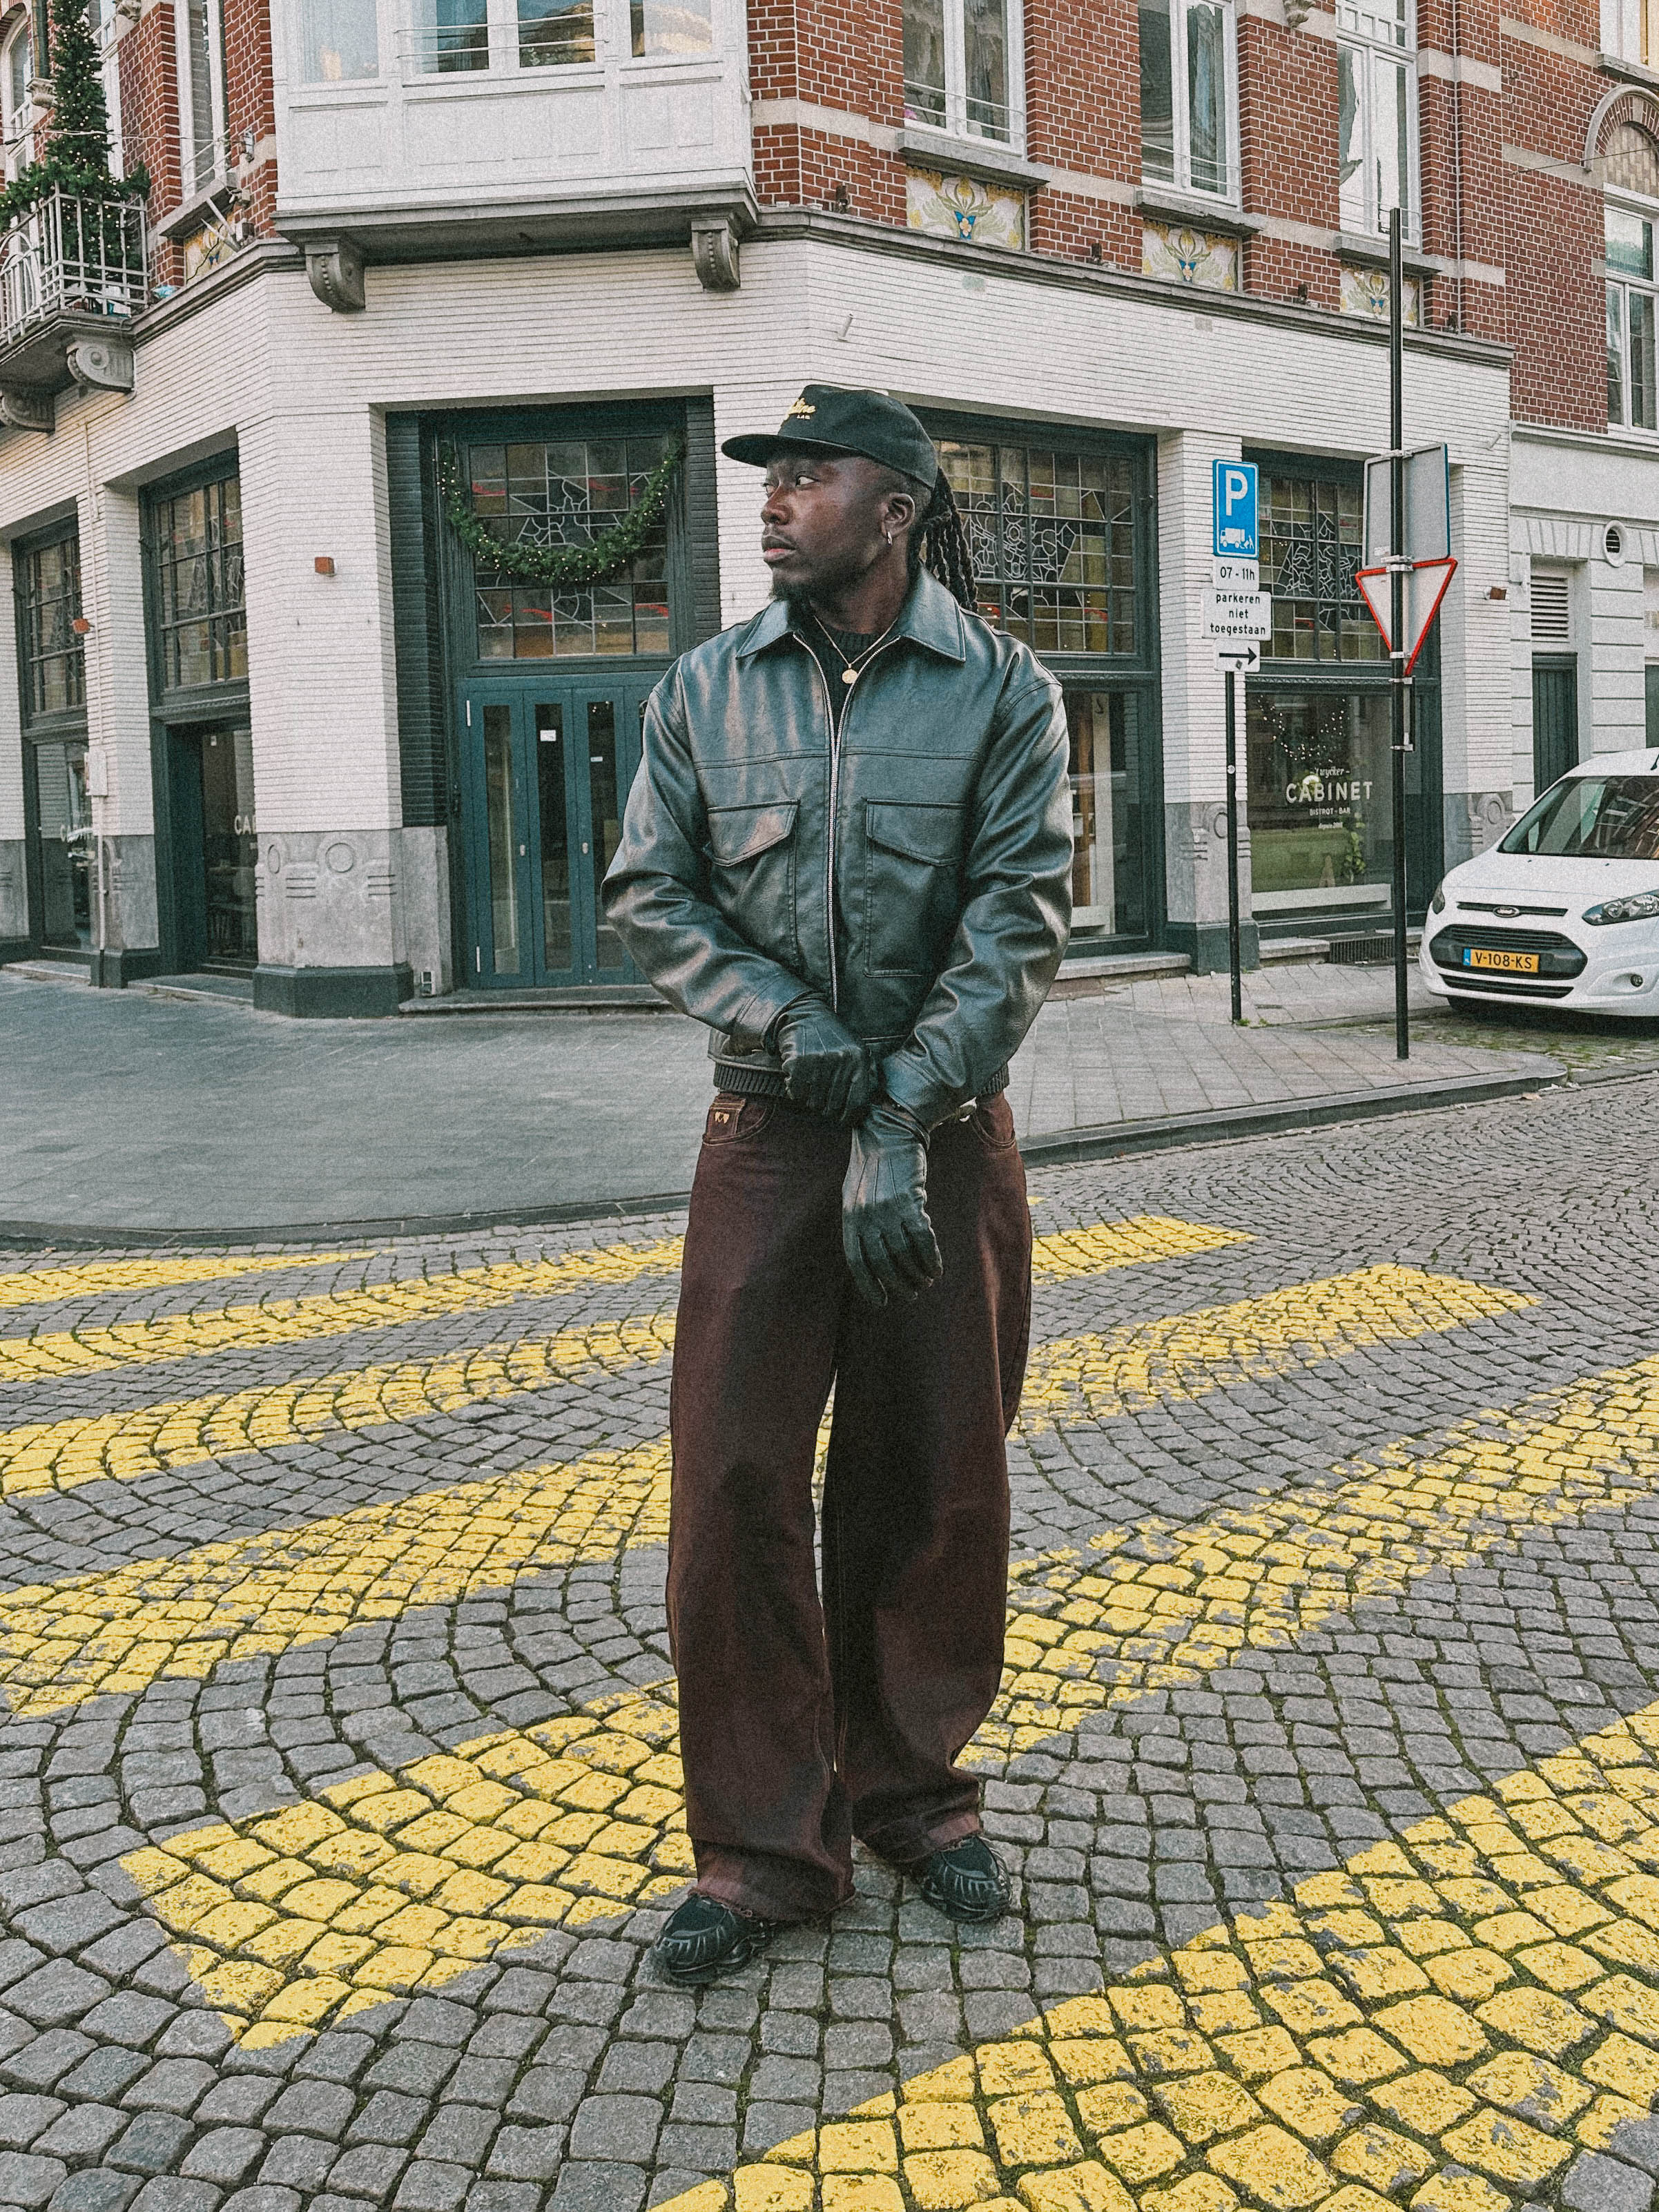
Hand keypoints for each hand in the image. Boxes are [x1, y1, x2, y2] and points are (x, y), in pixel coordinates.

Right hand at [774, 998, 876, 1125]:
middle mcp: (840, 1059)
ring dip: (810, 1101)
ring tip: (810, 1087)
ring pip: (814, 1102)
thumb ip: (868, 1074)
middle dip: (826, 1110)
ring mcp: (818, 1060)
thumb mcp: (857, 1049)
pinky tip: (797, 1080)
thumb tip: (869, 1106)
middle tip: (821, 1104)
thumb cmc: (833, 1037)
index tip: (842, 1120)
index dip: (849, 1117)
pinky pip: (797, 1093)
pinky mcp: (798, 1061)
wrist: (805, 1014)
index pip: (857, 1102)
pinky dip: (795, 1092)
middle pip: (833, 1106)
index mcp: (859, 1058)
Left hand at [842, 1099, 943, 1307]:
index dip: (869, 1285)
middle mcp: (866, 1216)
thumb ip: (859, 1222)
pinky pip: (922, 1239)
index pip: (857, 1261)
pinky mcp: (910, 1201)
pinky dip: (930, 1258)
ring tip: (925, 1282)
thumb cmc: (873, 1164)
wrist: (889, 1131)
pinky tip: (936, 1268)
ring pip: (904, 1254)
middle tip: (910, 1294)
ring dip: (917, 1273)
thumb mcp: (855, 1193)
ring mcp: (888, 1209)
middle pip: (882, 1262)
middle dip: (897, 1283)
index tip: (881, 1301)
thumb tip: (868, 1256)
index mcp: (850, 1216)